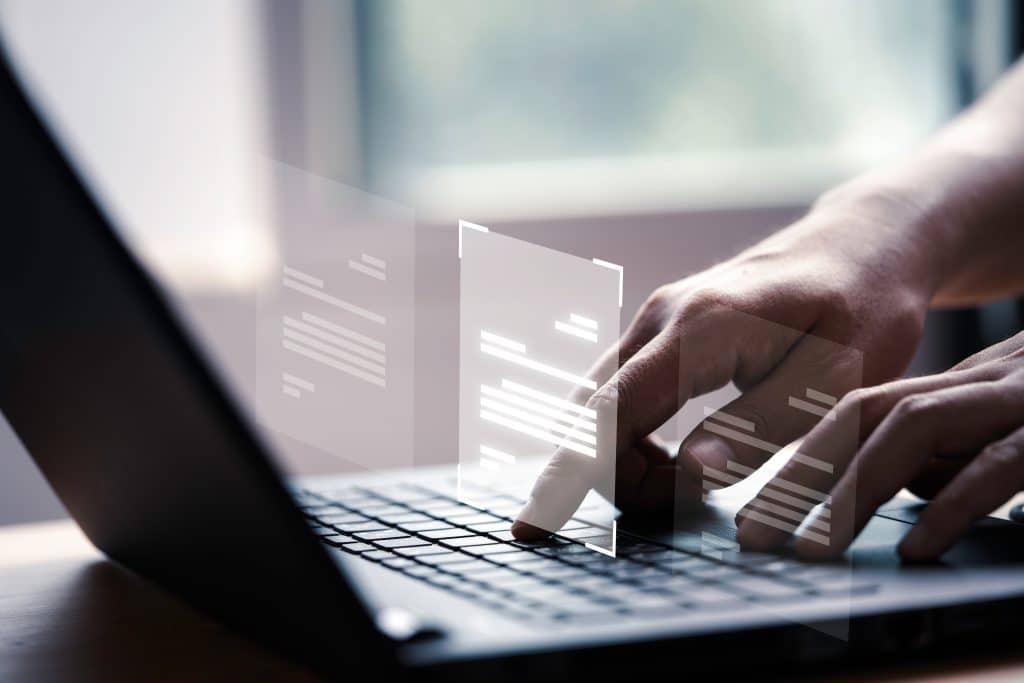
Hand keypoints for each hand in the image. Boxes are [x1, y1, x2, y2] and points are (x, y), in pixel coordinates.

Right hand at [512, 191, 939, 539]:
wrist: (857, 247)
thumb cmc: (860, 311)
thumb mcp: (833, 381)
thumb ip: (759, 428)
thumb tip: (689, 476)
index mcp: (702, 329)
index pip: (613, 412)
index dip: (571, 471)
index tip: (533, 523)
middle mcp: (659, 318)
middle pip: (589, 413)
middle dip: (609, 476)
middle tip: (683, 505)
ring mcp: (652, 320)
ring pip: (595, 405)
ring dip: (617, 459)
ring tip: (682, 486)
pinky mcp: (657, 332)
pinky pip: (614, 394)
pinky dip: (624, 439)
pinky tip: (668, 459)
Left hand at [736, 331, 1023, 560]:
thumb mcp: (1008, 425)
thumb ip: (955, 450)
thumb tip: (908, 486)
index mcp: (961, 384)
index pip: (860, 410)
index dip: (800, 458)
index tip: (755, 512)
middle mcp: (980, 381)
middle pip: (865, 413)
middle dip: (799, 475)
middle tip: (752, 536)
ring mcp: (1018, 399)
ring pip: (914, 425)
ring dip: (854, 487)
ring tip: (814, 549)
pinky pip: (999, 461)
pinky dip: (953, 505)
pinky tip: (915, 549)